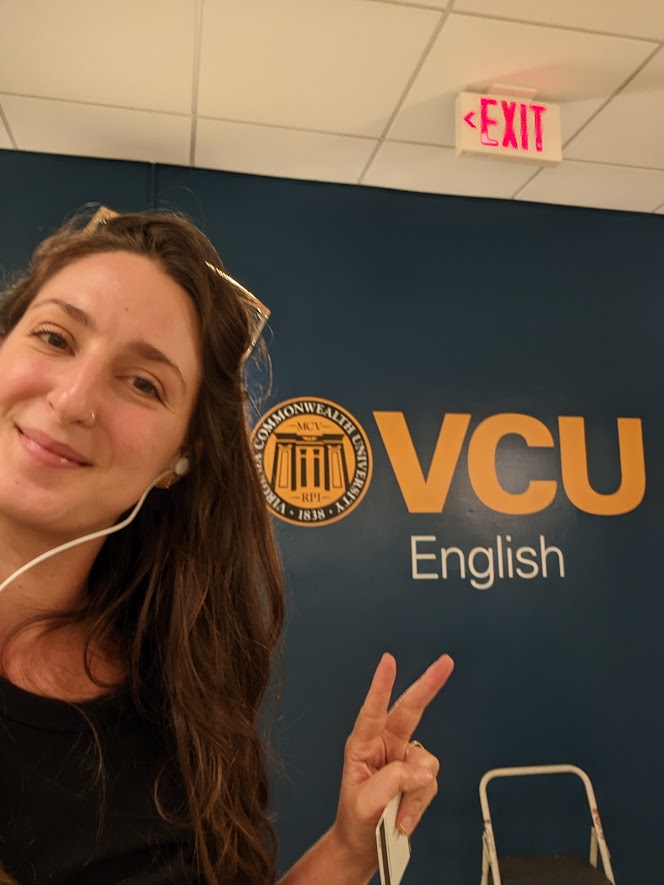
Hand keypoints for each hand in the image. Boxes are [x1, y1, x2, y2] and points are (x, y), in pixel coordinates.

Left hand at [332, 652, 453, 876]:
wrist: (363, 847)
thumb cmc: (355, 820)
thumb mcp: (365, 803)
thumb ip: (392, 782)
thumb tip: (422, 770)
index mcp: (363, 744)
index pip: (373, 710)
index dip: (382, 685)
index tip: (388, 661)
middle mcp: (385, 745)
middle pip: (411, 710)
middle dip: (429, 684)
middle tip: (445, 662)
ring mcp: (405, 760)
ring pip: (426, 762)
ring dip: (415, 792)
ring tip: (396, 813)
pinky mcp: (419, 777)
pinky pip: (431, 784)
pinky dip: (419, 805)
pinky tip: (403, 818)